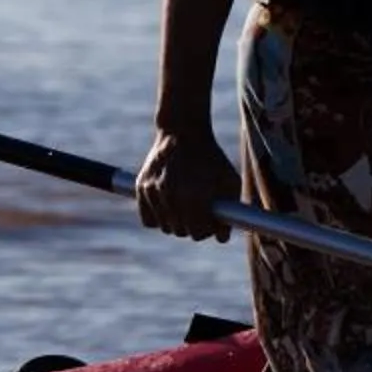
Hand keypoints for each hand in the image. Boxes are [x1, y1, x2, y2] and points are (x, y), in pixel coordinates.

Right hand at [135, 125, 240, 240]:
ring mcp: (154, 191)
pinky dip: (158, 218)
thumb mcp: (229, 181)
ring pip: (165, 227)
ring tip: (185, 208)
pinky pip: (148, 220)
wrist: (183, 132)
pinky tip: (169, 207)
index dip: (207, 231)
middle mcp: (172, 195)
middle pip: (181, 232)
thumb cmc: (211, 158)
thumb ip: (229, 210)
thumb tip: (222, 238)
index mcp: (195, 195)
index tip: (211, 224)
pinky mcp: (141, 188)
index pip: (199, 232)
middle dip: (193, 227)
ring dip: (176, 222)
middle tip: (199, 216)